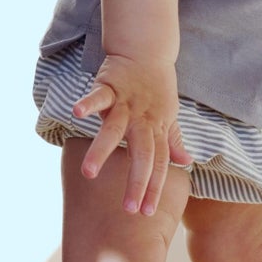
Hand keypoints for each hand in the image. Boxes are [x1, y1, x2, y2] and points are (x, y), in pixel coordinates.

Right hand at [73, 54, 192, 215]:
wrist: (148, 49)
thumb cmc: (156, 87)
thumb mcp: (168, 115)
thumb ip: (173, 140)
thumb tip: (186, 163)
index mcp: (157, 127)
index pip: (159, 163)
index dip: (154, 187)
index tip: (147, 212)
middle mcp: (142, 119)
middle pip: (142, 154)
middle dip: (137, 182)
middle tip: (129, 210)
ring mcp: (126, 103)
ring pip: (114, 130)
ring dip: (102, 151)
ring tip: (89, 174)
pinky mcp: (110, 86)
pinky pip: (98, 96)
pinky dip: (88, 103)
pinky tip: (76, 112)